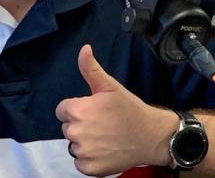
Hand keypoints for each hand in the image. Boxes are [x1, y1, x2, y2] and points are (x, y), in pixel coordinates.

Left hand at [55, 44, 176, 175]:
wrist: (152, 136)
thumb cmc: (130, 109)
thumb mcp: (110, 86)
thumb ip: (90, 68)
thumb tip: (84, 48)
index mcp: (77, 110)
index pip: (62, 110)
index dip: (77, 109)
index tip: (93, 111)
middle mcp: (76, 132)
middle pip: (68, 128)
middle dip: (81, 125)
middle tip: (102, 124)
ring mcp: (83, 152)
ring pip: (74, 145)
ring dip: (85, 142)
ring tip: (104, 137)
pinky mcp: (89, 168)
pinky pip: (80, 162)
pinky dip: (89, 159)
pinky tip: (104, 150)